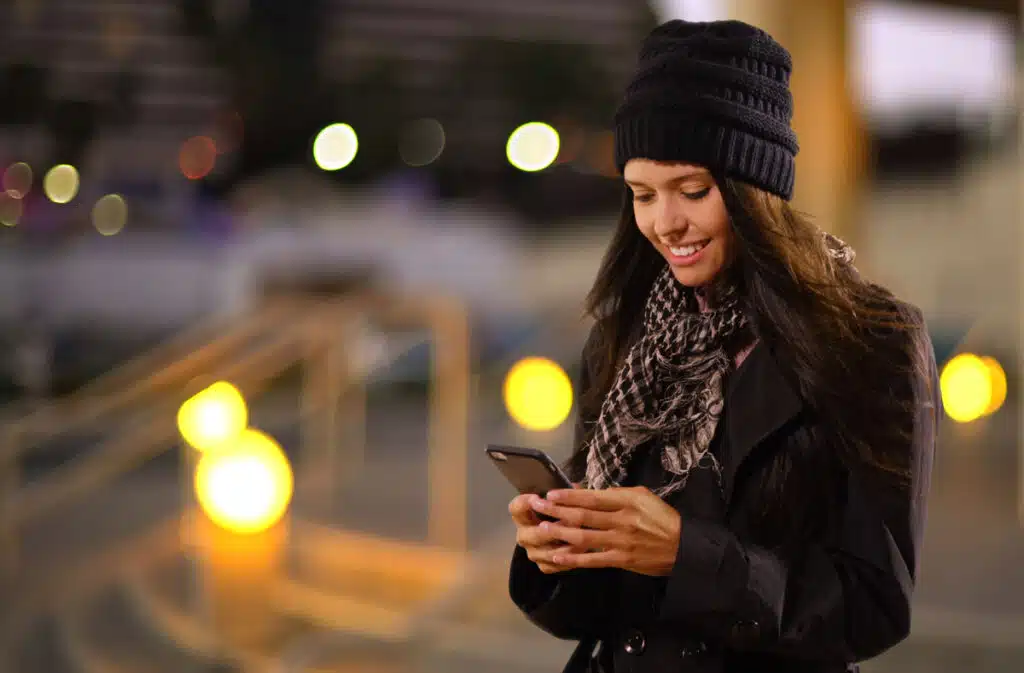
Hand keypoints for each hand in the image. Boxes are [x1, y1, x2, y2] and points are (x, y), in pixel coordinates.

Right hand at [509, 492, 582, 573]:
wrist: (564, 536)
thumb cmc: (562, 512)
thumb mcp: (562, 501)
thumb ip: (566, 495)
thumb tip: (575, 488)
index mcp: (524, 516)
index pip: (516, 508)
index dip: (524, 503)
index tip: (537, 497)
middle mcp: (524, 535)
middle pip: (530, 535)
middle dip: (550, 531)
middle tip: (567, 525)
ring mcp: (532, 552)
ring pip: (545, 553)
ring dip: (565, 548)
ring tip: (583, 541)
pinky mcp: (543, 565)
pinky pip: (553, 565)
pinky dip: (568, 561)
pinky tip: (581, 554)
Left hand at [529, 486, 680, 575]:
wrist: (684, 546)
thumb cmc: (662, 518)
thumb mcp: (643, 496)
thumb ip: (617, 494)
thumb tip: (591, 492)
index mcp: (628, 501)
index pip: (592, 498)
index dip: (569, 496)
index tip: (551, 493)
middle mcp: (622, 520)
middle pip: (583, 515)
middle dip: (557, 510)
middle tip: (537, 506)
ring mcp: (621, 541)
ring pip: (584, 537)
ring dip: (560, 533)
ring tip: (543, 529)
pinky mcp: (621, 559)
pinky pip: (593, 559)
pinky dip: (574, 558)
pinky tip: (558, 557)